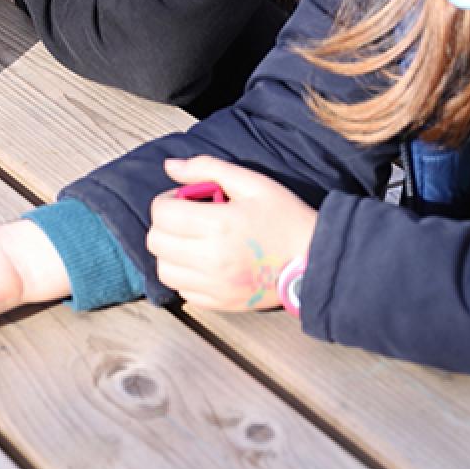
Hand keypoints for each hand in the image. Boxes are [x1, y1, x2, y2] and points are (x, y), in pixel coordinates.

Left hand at [146, 157, 317, 310]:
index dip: (166, 201)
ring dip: (170, 252)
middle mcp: (211, 258)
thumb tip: (169, 166)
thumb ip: (208, 168)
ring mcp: (215, 285)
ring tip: (192, 241)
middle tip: (186, 219)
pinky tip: (202, 263)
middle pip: (156, 242)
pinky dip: (184, 276)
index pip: (162, 213)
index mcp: (218, 224)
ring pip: (164, 269)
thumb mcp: (251, 182)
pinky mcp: (220, 303)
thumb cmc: (284, 218)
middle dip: (165, 225)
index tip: (182, 200)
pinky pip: (182, 291)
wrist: (313, 260)